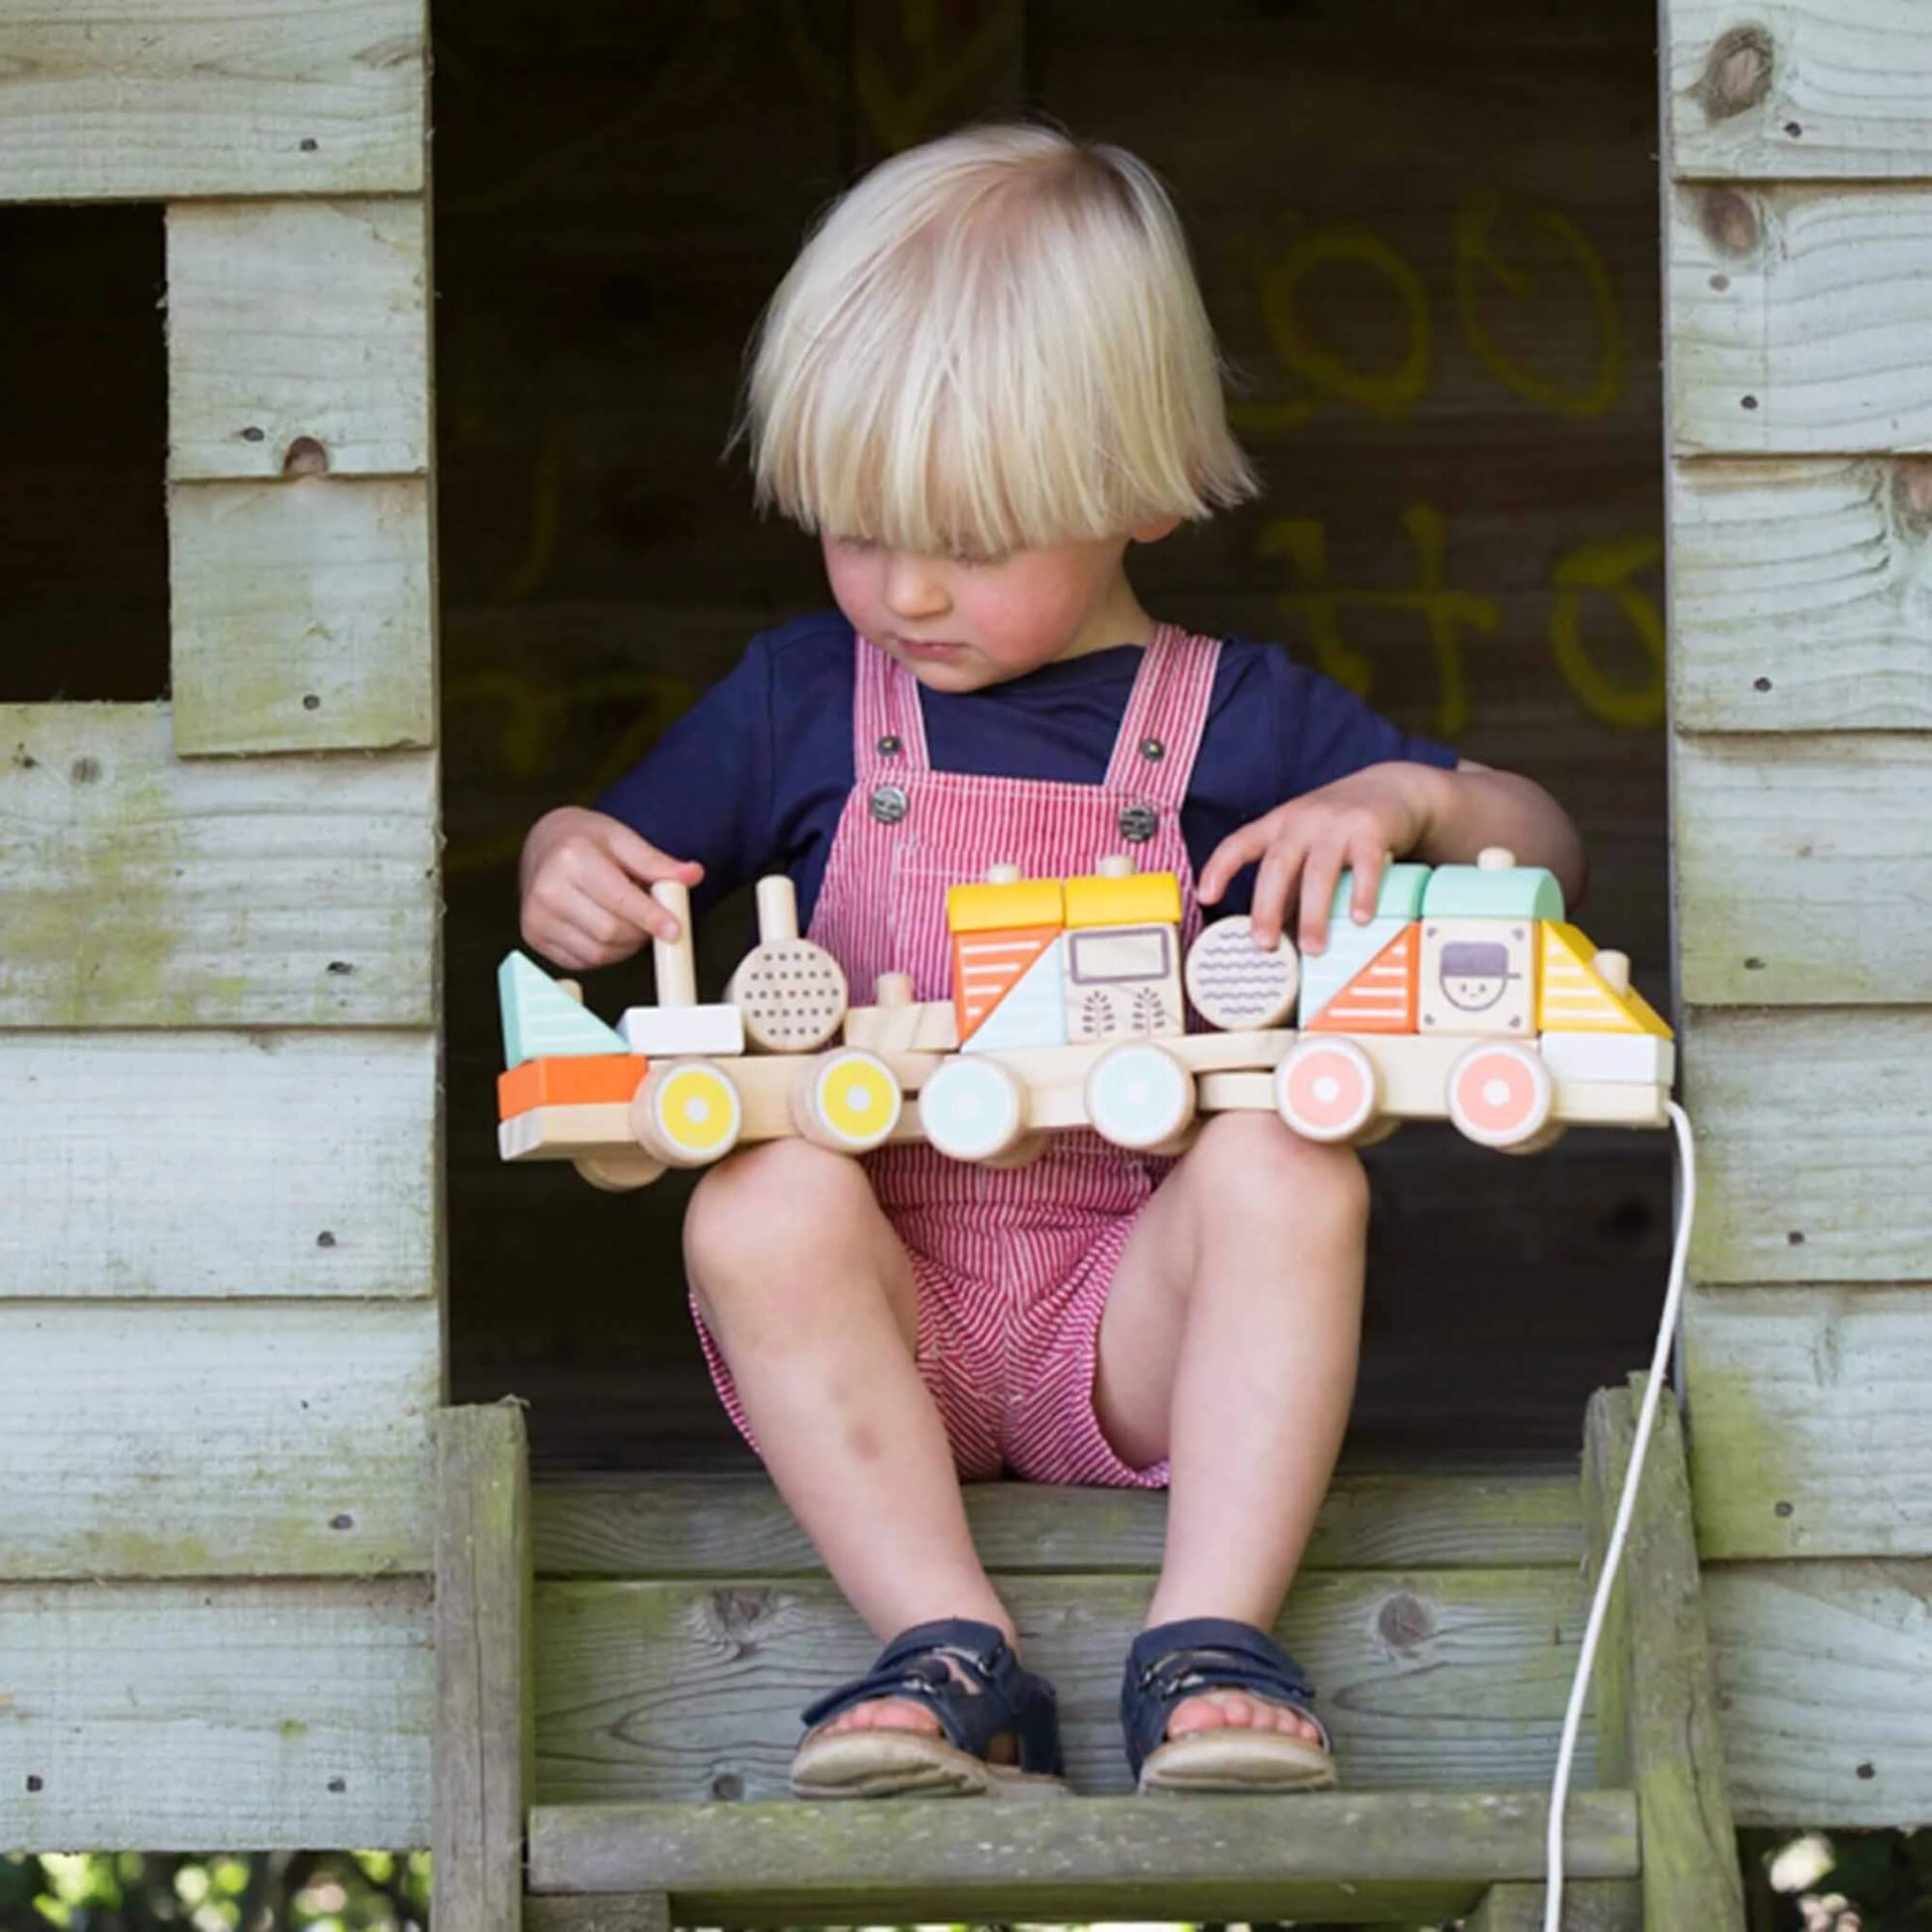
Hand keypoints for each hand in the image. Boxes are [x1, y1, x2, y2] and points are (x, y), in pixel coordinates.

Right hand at [518, 807, 703, 970]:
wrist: (545, 844)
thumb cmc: (587, 841)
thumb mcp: (623, 839)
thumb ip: (657, 862)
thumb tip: (694, 875)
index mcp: (571, 858)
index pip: (619, 900)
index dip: (650, 918)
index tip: (675, 930)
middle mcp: (547, 889)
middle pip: (610, 932)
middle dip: (641, 932)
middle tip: (653, 919)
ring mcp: (536, 917)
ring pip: (598, 953)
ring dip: (626, 946)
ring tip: (628, 919)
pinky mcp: (534, 937)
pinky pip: (583, 961)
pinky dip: (605, 952)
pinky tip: (606, 928)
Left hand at [1196, 764, 1436, 954]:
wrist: (1392, 788)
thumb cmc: (1339, 826)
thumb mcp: (1306, 844)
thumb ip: (1290, 883)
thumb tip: (1276, 934)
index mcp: (1278, 825)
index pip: (1239, 843)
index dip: (1219, 868)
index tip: (1205, 897)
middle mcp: (1303, 821)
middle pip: (1277, 865)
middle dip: (1266, 907)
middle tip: (1264, 945)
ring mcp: (1337, 824)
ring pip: (1318, 872)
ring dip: (1313, 914)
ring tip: (1313, 948)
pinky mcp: (1371, 830)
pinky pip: (1366, 866)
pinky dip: (1362, 894)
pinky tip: (1359, 920)